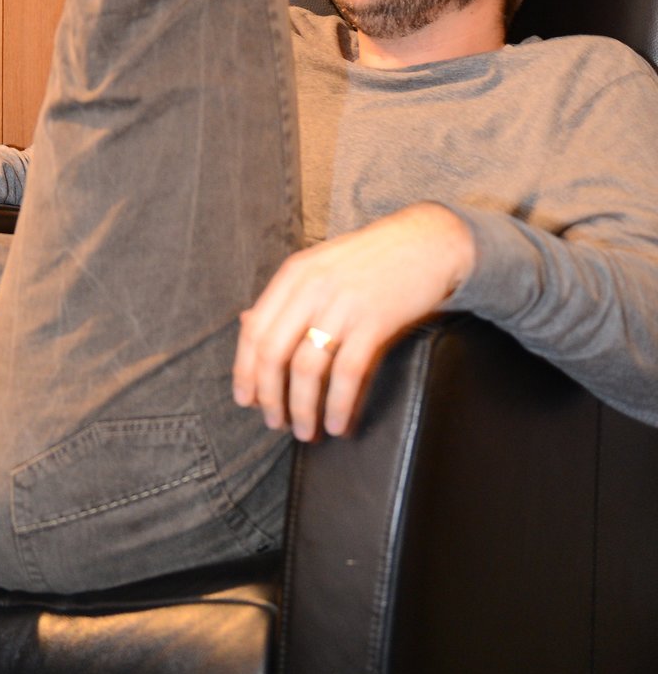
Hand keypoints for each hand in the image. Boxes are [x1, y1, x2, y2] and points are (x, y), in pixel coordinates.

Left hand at [231, 204, 475, 441]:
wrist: (428, 241)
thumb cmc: (372, 259)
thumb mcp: (320, 267)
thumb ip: (285, 296)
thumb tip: (246, 324)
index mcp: (294, 274)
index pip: (255, 330)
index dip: (245, 371)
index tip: (246, 400)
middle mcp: (312, 287)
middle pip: (273, 352)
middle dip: (270, 396)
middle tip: (275, 423)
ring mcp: (343, 304)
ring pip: (307, 368)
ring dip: (302, 408)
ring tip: (305, 431)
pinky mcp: (376, 321)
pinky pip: (348, 372)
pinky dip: (340, 404)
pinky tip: (339, 424)